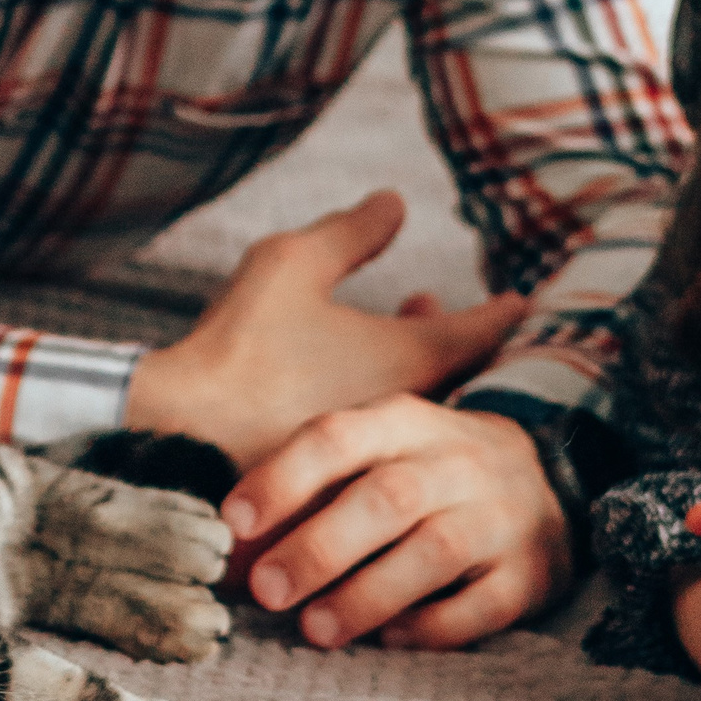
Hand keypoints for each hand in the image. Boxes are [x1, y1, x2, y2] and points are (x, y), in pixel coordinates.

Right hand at [127, 191, 530, 465]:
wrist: (182, 444)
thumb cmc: (240, 347)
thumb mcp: (292, 265)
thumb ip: (351, 232)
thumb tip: (395, 201)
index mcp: (413, 359)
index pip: (485, 332)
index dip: (502, 312)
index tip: (518, 303)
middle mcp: (412, 418)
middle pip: (455, 377)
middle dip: (449, 340)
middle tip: (423, 306)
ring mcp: (381, 464)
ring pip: (419, 421)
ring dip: (410, 380)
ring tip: (378, 347)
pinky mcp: (345, 499)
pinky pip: (382, 457)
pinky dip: (378, 425)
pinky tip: (345, 409)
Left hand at [226, 395, 567, 649]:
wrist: (548, 480)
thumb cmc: (425, 473)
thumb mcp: (375, 453)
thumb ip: (309, 492)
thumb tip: (232, 552)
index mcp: (403, 423)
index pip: (338, 437)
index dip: (283, 478)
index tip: (234, 522)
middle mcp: (456, 462)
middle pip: (387, 497)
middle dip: (320, 546)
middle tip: (267, 590)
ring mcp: (499, 517)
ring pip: (435, 552)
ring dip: (368, 594)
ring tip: (315, 629)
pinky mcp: (529, 574)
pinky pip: (483, 605)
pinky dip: (432, 628)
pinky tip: (390, 639)